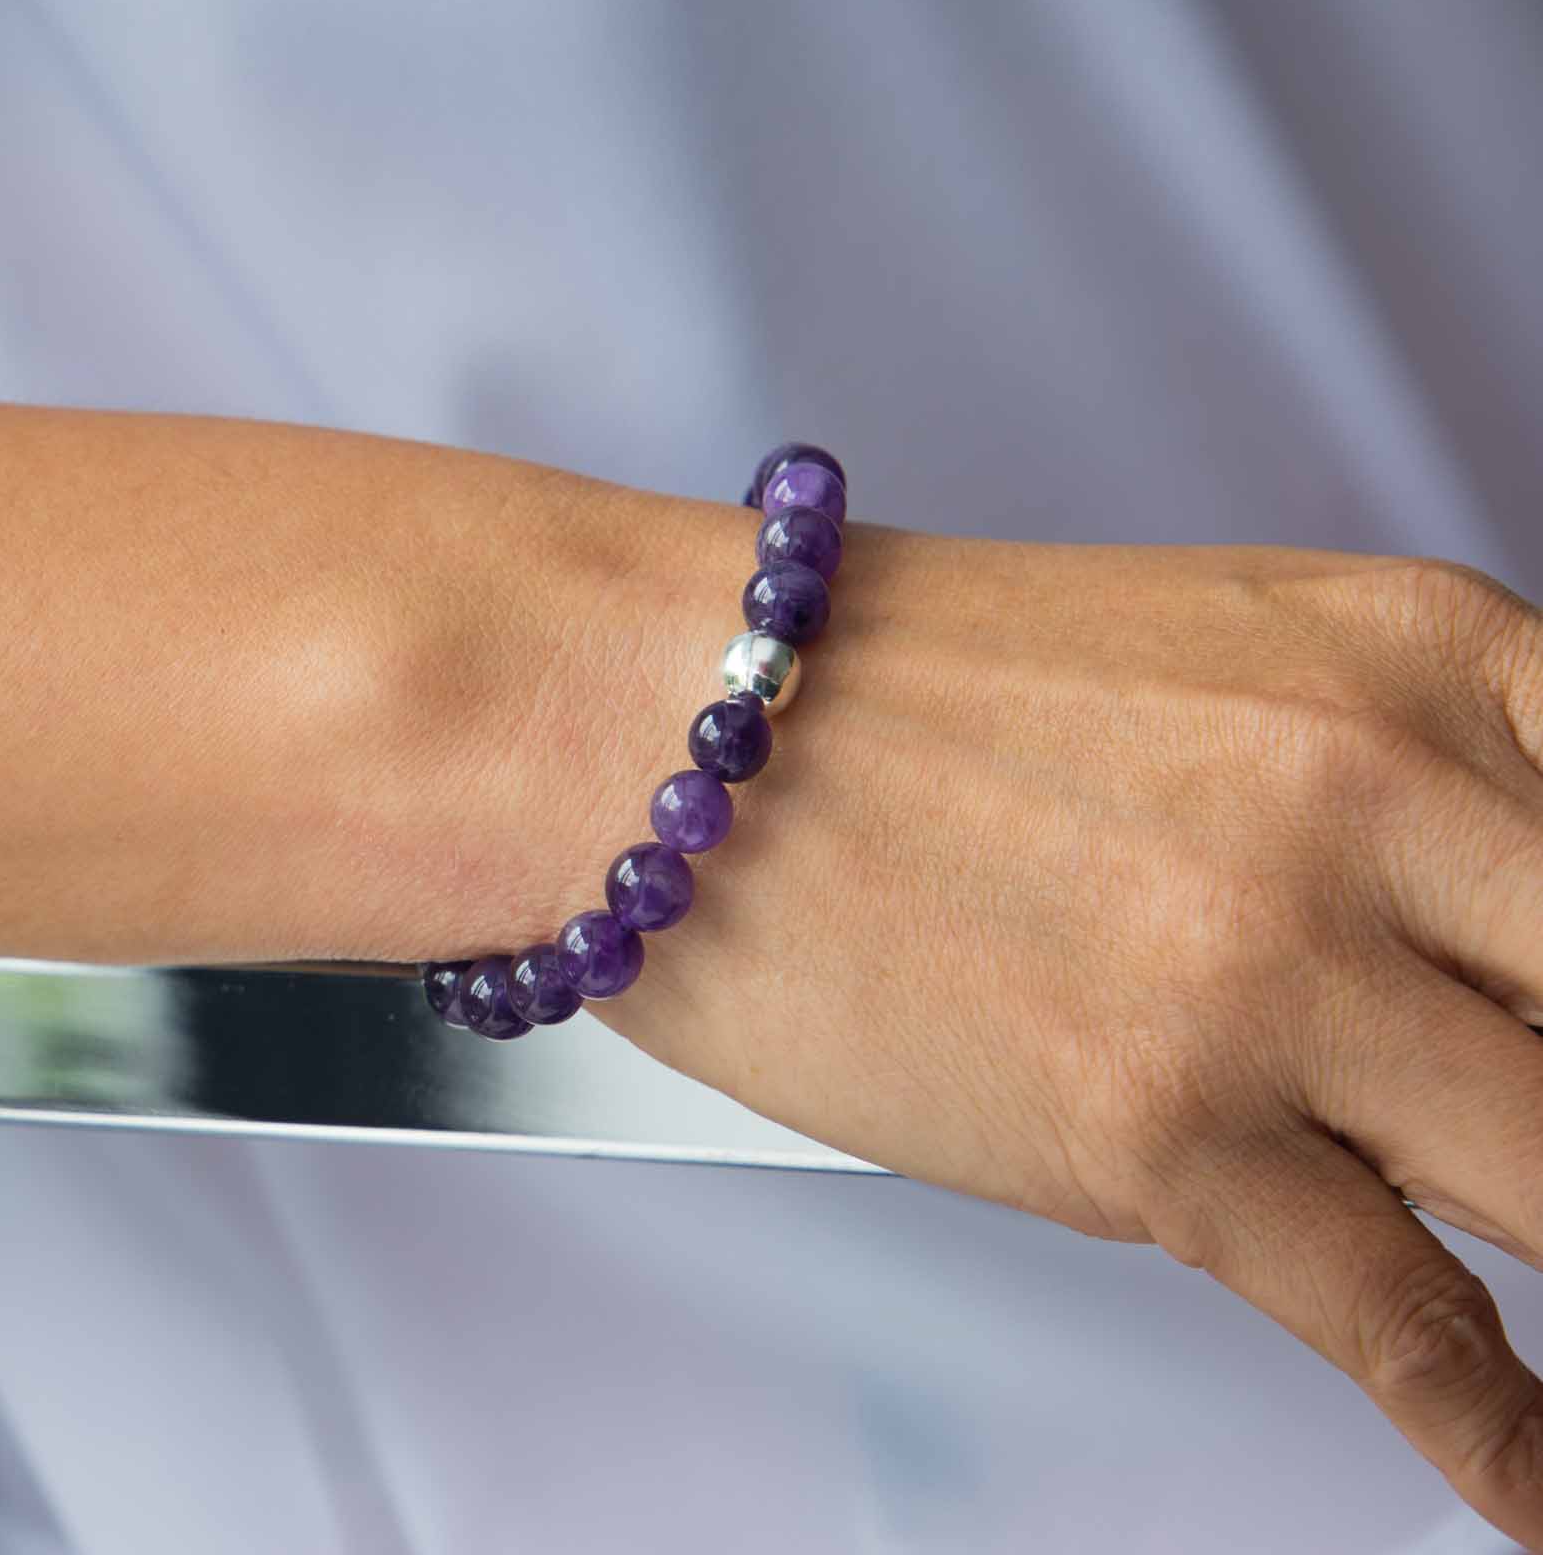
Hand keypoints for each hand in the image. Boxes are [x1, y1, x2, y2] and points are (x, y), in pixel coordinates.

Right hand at [586, 524, 1542, 1545]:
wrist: (663, 715)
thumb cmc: (887, 685)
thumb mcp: (1207, 665)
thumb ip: (1399, 798)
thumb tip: (1512, 975)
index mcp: (1408, 647)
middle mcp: (1370, 789)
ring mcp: (1268, 964)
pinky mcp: (1157, 1129)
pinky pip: (1415, 1329)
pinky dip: (1514, 1440)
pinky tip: (1538, 1479)